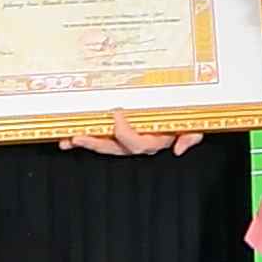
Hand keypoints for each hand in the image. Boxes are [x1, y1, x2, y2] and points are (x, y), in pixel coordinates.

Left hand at [59, 125, 192, 155]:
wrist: (189, 113)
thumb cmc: (190, 117)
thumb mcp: (196, 125)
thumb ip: (191, 136)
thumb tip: (179, 149)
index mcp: (155, 140)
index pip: (137, 143)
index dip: (125, 132)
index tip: (117, 112)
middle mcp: (139, 143)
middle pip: (114, 148)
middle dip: (94, 143)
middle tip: (76, 137)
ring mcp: (128, 139)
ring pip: (104, 145)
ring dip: (85, 143)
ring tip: (66, 141)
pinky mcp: (120, 132)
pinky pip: (102, 137)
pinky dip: (88, 139)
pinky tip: (69, 140)